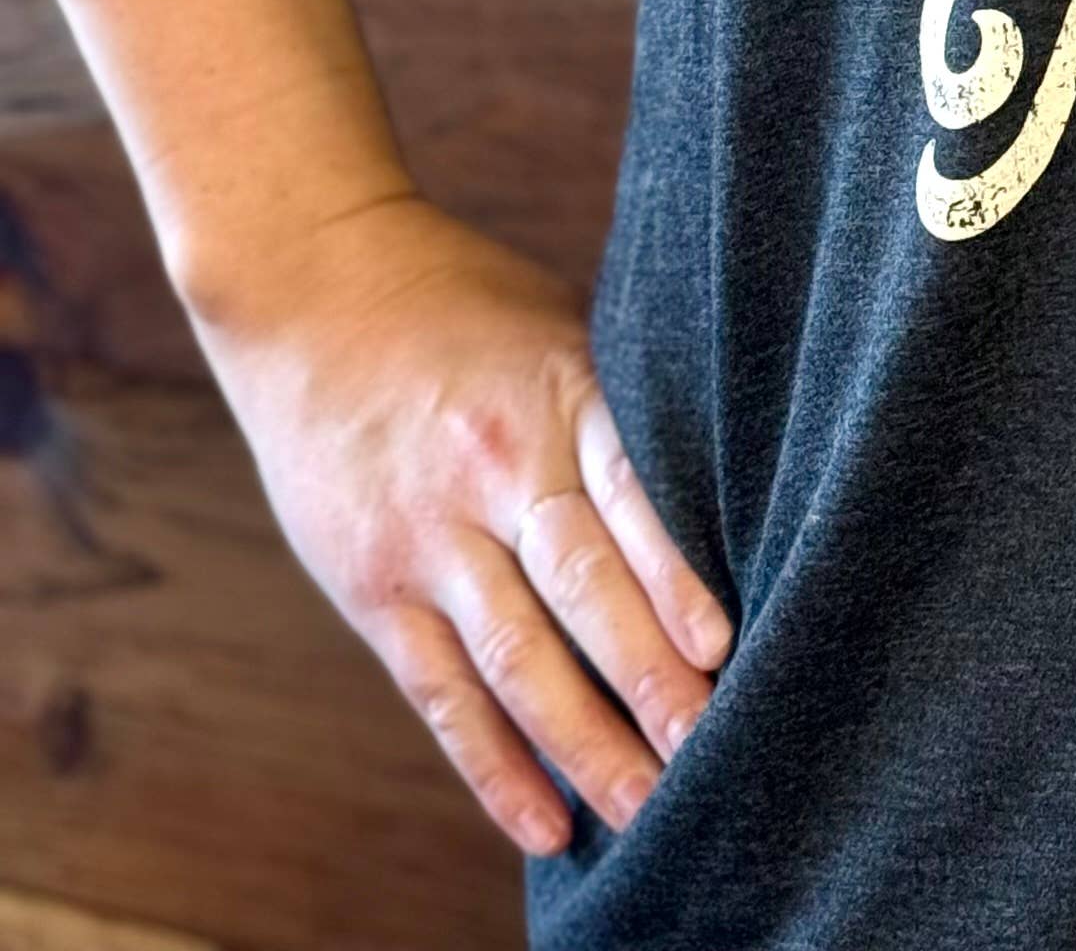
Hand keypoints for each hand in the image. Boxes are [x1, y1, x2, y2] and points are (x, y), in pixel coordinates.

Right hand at [185, 191, 733, 858]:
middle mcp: (493, 470)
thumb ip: (622, 412)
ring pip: (514, 660)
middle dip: (648, 681)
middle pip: (579, 590)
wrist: (309, 288)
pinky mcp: (373, 588)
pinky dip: (493, 765)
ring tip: (647, 809)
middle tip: (710, 755)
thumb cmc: (463, 306)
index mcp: (556, 395)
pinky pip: (439, 693)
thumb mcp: (557, 329)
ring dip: (584, 745)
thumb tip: (730, 486)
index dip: (674, 575)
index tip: (724, 649)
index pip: (627, 494)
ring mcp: (428, 536)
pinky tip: (545, 824)